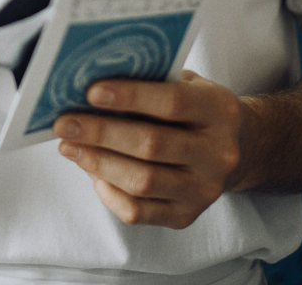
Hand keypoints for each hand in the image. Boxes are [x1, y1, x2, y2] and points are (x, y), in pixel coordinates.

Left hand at [52, 70, 241, 228]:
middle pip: (151, 144)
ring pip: (142, 181)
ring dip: (98, 163)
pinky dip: (110, 193)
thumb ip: (153, 82)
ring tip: (70, 146)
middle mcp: (218, 153)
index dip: (129, 96)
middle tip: (64, 123)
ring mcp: (204, 190)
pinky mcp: (188, 217)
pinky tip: (93, 173)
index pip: (171, 102)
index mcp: (220, 110)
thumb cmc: (196, 108)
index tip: (90, 92)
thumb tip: (93, 85)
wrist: (237, 150)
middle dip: (101, 133)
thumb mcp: (188, 85)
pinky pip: (139, 212)